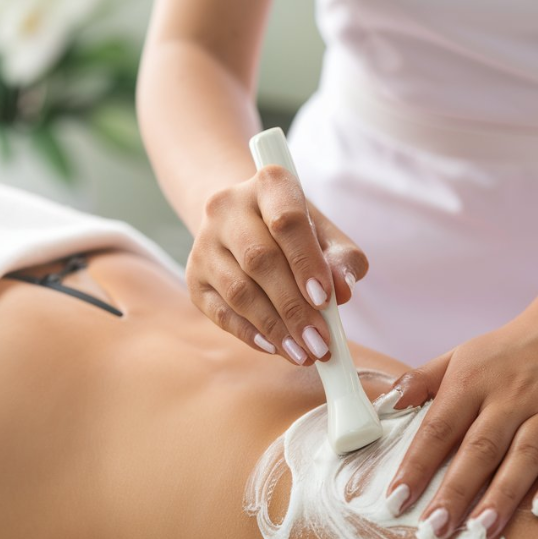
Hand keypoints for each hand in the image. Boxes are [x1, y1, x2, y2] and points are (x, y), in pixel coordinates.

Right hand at [186, 166, 368, 364]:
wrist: (245, 224)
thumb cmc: (296, 233)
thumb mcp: (327, 236)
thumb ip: (342, 260)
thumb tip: (343, 291)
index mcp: (269, 185)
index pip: (287, 221)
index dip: (306, 262)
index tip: (326, 299)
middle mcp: (227, 208)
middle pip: (260, 261)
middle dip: (294, 308)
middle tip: (320, 342)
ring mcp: (205, 243)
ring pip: (239, 291)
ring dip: (274, 328)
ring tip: (304, 353)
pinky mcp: (194, 276)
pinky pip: (220, 312)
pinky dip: (250, 334)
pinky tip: (276, 347)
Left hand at [386, 308, 537, 538]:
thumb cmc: (509, 353)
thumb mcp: (461, 355)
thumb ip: (421, 381)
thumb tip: (383, 408)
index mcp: (471, 380)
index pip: (438, 428)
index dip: (416, 466)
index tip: (395, 501)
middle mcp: (510, 395)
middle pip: (479, 449)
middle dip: (454, 492)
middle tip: (433, 532)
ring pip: (523, 456)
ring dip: (501, 496)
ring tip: (479, 532)